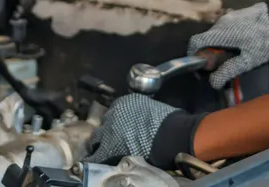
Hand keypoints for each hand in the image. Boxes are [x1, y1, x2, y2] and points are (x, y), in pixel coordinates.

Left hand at [81, 94, 204, 167]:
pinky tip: (96, 164)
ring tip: (102, 153)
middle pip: (102, 126)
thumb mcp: (150, 108)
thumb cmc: (169, 122)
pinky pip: (96, 156)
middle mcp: (112, 115)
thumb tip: (135, 121)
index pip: (111, 114)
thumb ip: (137, 113)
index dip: (114, 124)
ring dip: (100, 146)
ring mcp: (109, 132)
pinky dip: (96, 159)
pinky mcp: (109, 149)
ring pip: (96, 140)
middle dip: (105, 134)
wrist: (172, 135)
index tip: (117, 130)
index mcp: (123, 103)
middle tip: (110, 142)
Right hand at [187, 0, 268, 88]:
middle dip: (209, 54)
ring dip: (220, 46)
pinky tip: (242, 46)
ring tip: (234, 58)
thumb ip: (228, 70)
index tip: (202, 68)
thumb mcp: (248, 61)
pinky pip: (227, 28)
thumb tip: (212, 82)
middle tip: (221, 67)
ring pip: (217, 34)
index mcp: (220, 33)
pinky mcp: (239, 13)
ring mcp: (231, 15)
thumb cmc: (266, 42)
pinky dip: (228, 39)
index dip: (194, 56)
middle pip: (206, 39)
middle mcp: (221, 21)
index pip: (195, 42)